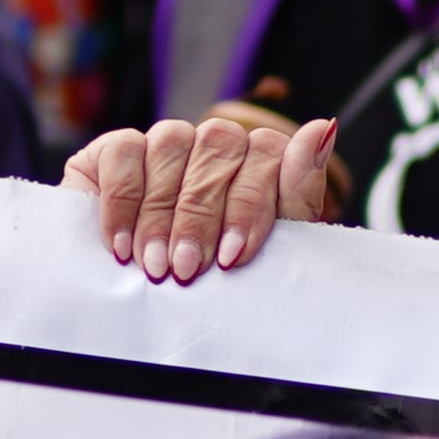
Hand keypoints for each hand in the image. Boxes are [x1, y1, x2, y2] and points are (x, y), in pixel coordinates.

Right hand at [65, 113, 339, 283]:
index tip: (235, 255)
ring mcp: (168, 143)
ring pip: (173, 143)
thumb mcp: (266, 252)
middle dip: (203, 217)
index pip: (269, 152)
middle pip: (219, 148)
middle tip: (189, 270)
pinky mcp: (117, 149)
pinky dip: (124, 200)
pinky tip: (122, 245)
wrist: (142, 309)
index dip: (250, 204)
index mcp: (260, 164)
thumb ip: (296, 193)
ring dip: (162, 213)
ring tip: (156, 266)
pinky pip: (126, 151)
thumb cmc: (216, 282)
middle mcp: (216, 145)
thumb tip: (321, 128)